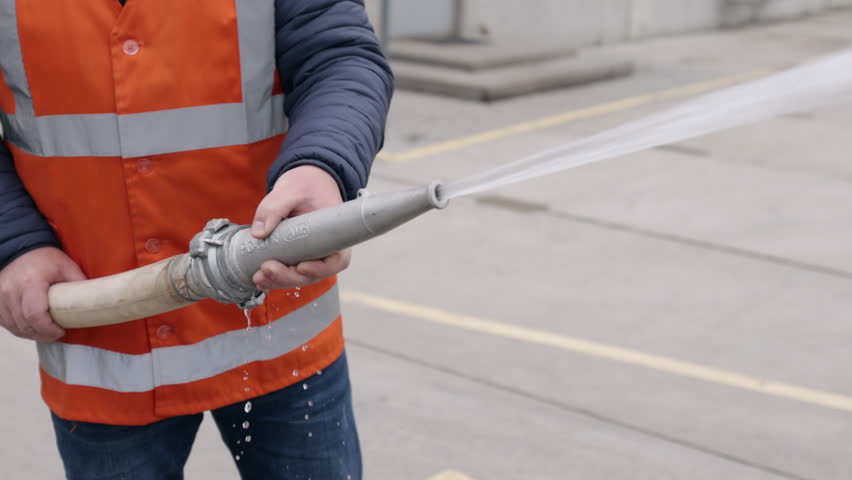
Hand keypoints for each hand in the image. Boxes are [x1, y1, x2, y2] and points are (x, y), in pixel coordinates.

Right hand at [0, 247, 86, 341]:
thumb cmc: (44, 258)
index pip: (35, 315)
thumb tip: (93, 302)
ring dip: (31, 334)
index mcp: (31, 283)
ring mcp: (0, 297)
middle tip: (57, 334)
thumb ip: (78, 283)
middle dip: (42, 335)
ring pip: (14, 327)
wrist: (19, 249)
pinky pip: (6, 323)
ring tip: (47, 333)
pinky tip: (32, 328)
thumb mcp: (67, 266)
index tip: (61, 331)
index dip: (48, 329)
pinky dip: (19, 329)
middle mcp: (11, 291)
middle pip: (24, 324)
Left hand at [251, 165, 351, 289]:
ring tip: (258, 276)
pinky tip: (259, 277)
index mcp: (335, 233)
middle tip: (267, 269)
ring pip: (300, 276)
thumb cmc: (307, 184)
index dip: (320, 269)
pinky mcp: (299, 255)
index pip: (336, 260)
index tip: (301, 267)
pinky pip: (291, 271)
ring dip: (280, 280)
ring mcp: (312, 254)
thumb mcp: (291, 190)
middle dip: (290, 277)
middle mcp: (327, 248)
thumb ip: (274, 207)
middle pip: (314, 273)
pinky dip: (276, 277)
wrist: (304, 182)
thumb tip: (258, 232)